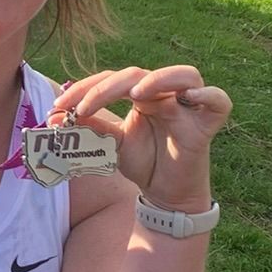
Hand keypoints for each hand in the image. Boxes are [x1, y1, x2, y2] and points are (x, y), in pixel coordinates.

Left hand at [50, 65, 229, 209]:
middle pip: (139, 75)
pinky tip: (191, 97)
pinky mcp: (207, 124)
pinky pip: (218, 101)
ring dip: (159, 79)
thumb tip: (53, 117)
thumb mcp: (111, 144)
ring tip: (135, 94)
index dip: (84, 88)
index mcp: (141, 95)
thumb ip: (89, 127)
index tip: (58, 106)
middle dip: (106, 88)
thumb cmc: (144, 162)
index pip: (112, 79)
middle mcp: (164, 95)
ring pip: (184, 76)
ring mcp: (188, 106)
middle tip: (82, 108)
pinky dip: (209, 95)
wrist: (165, 195)